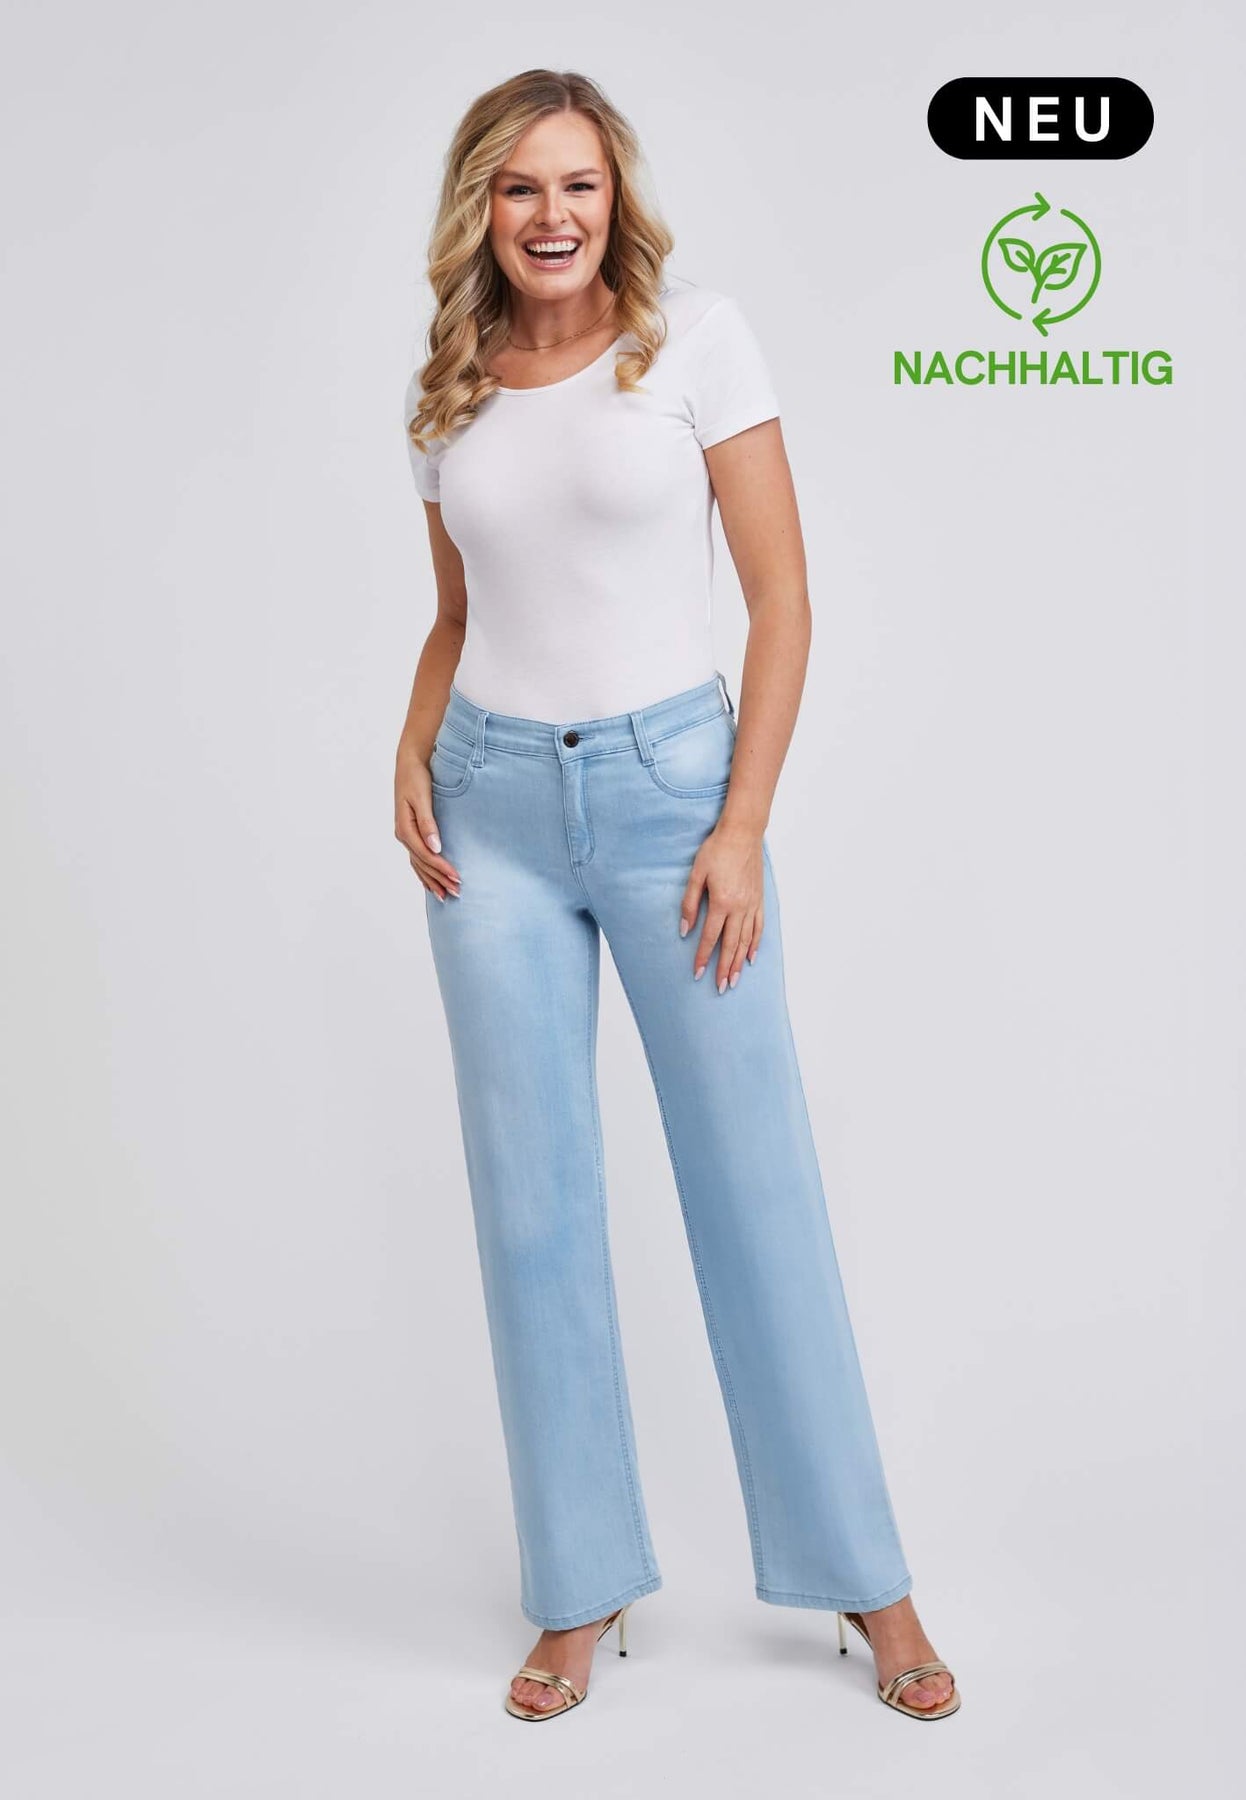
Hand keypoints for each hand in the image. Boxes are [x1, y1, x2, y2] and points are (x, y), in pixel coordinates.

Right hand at [394, 748, 460, 900]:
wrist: (409, 762)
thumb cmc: (417, 777)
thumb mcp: (422, 797)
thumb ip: (428, 822)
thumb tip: (435, 847)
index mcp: (405, 828)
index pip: (426, 855)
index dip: (441, 868)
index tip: (457, 878)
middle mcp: (403, 835)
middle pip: (423, 863)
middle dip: (440, 879)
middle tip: (458, 892)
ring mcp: (405, 835)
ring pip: (419, 864)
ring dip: (432, 880)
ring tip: (446, 896)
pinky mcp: (410, 833)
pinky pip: (416, 859)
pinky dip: (424, 872)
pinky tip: (430, 883)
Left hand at [680, 818, 764, 990]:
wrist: (742, 833)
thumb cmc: (716, 850)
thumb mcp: (696, 874)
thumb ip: (689, 903)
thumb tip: (685, 929)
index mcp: (722, 902)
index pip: (710, 937)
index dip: (702, 957)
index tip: (697, 973)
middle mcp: (740, 907)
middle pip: (731, 945)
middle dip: (724, 968)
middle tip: (720, 987)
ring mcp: (752, 904)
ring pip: (746, 940)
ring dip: (739, 962)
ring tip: (735, 980)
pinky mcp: (759, 899)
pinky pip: (759, 927)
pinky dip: (755, 944)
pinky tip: (751, 957)